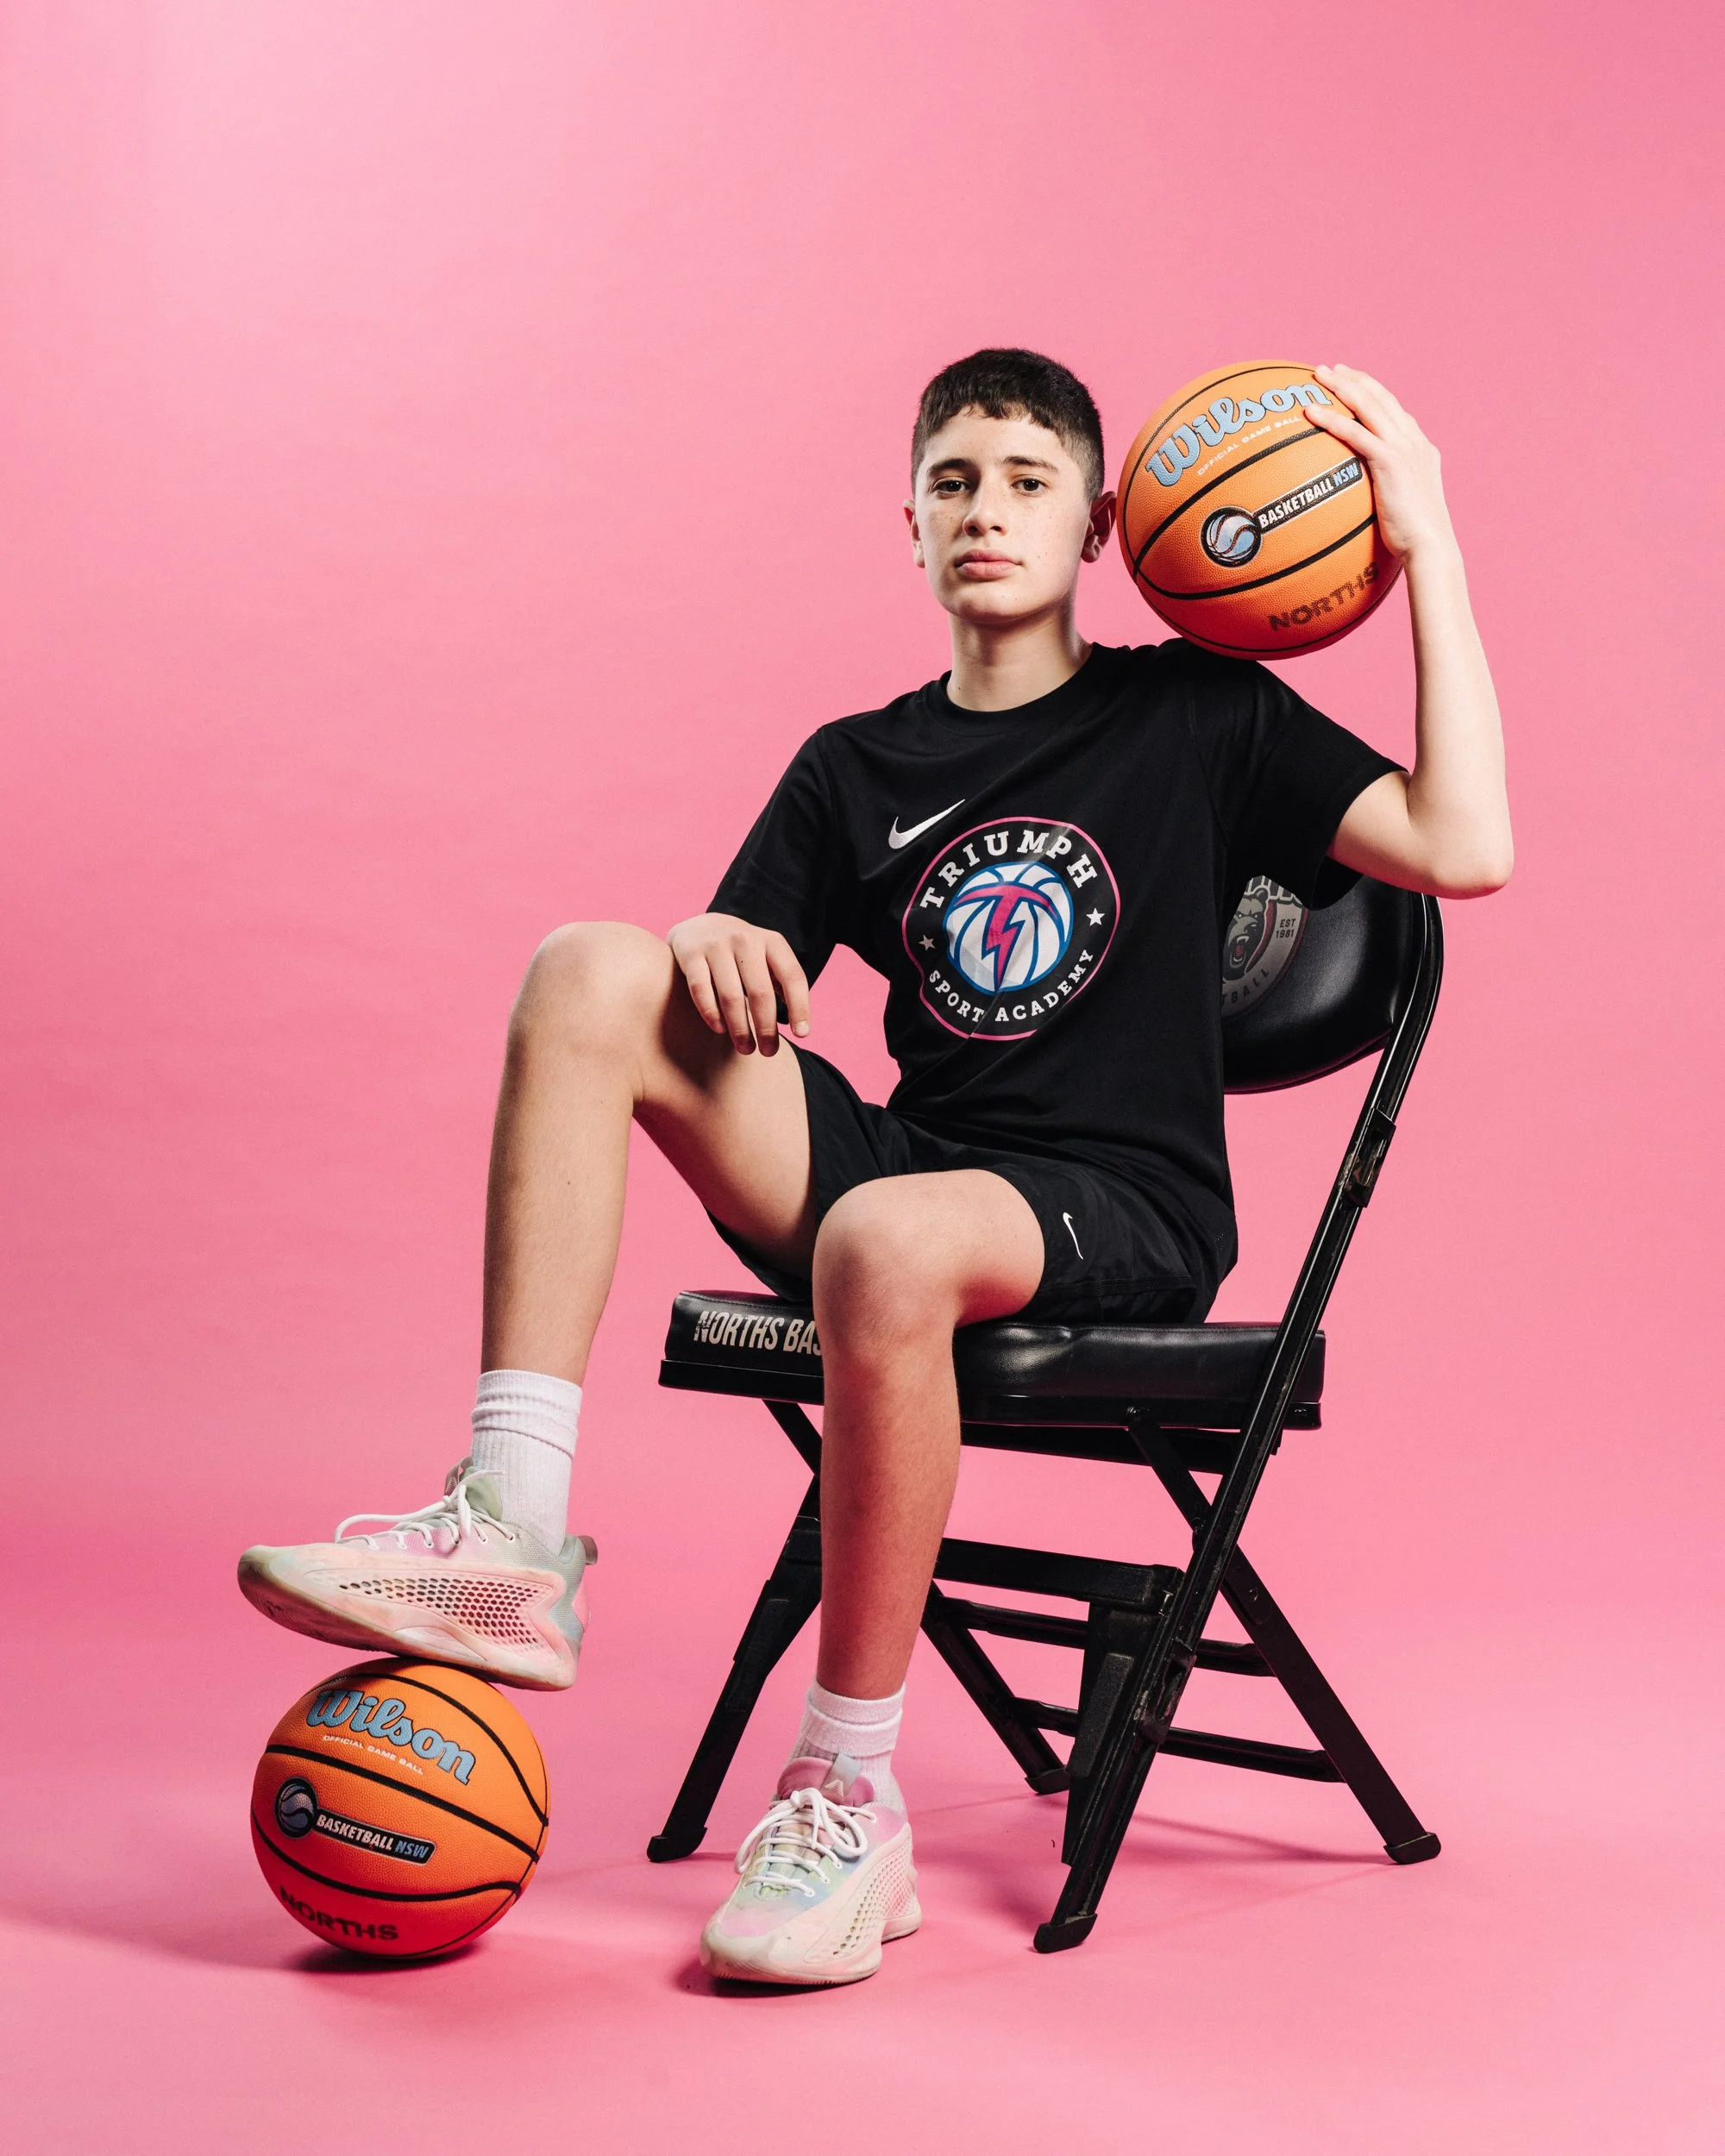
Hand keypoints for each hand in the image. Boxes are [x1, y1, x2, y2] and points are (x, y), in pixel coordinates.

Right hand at [666, 912, 810, 1054]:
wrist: (699, 927)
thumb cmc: (741, 954)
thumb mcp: (766, 958)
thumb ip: (781, 983)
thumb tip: (799, 1026)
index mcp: (771, 941)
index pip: (792, 976)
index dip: (800, 1006)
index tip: (802, 1034)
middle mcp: (745, 939)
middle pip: (761, 992)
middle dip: (766, 1028)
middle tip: (768, 1052)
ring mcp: (716, 945)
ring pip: (731, 996)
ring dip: (740, 1029)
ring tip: (746, 1048)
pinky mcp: (691, 954)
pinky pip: (701, 990)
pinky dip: (711, 1014)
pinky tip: (720, 1029)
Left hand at [1304, 364, 1455, 566]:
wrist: (1430, 546)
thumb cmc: (1414, 540)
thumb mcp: (1403, 510)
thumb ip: (1388, 495)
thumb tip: (1366, 505)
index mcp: (1420, 449)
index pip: (1394, 410)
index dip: (1372, 392)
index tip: (1352, 381)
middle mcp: (1414, 442)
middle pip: (1381, 398)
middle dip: (1355, 379)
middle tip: (1330, 369)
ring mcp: (1404, 448)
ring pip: (1369, 405)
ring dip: (1341, 386)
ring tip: (1318, 375)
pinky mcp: (1390, 461)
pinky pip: (1354, 433)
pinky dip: (1331, 419)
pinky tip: (1309, 412)